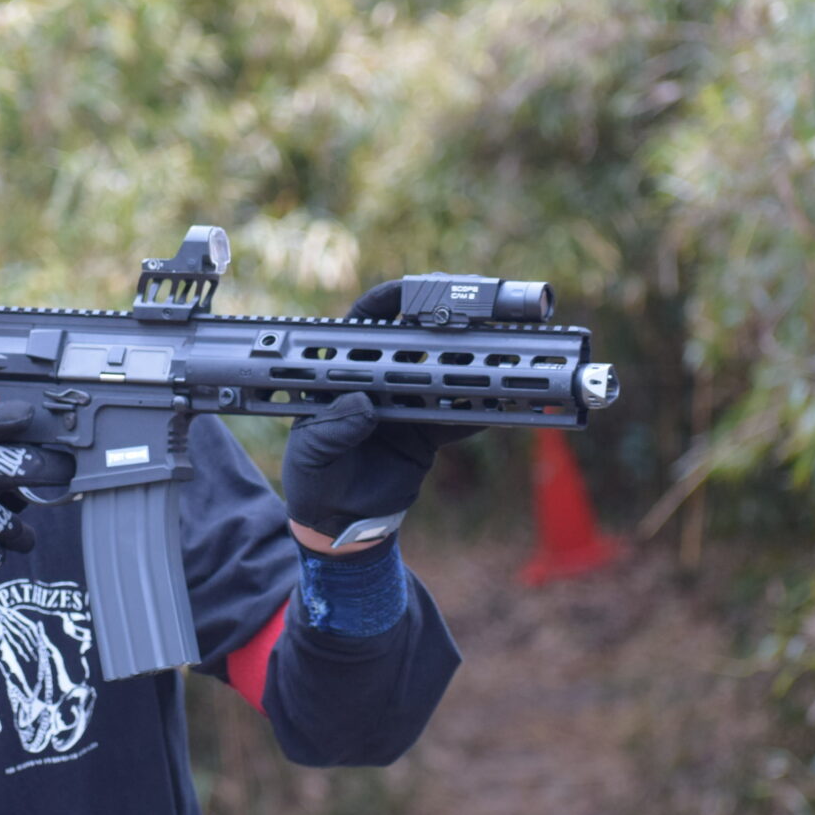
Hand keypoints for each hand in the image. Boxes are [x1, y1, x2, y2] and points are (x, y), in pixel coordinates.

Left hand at [282, 280, 480, 549]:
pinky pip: (462, 415)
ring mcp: (408, 402)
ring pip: (446, 371)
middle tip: (476, 311)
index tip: (414, 291)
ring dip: (472, 362)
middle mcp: (379, 379)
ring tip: (499, 351)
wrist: (338, 522)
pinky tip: (505, 400)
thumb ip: (330, 431)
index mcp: (342, 372)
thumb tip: (361, 404)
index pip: (366, 323)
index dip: (390, 300)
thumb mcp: (309, 456)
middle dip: (446, 319)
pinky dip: (484, 409)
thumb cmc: (312, 480)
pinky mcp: (430, 431)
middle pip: (416, 337)